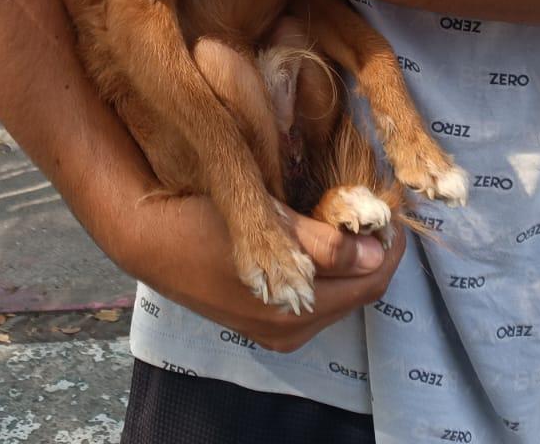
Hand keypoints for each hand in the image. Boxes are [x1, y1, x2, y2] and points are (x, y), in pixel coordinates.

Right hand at [115, 192, 405, 352]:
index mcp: (294, 310)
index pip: (370, 281)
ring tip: (347, 223)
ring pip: (339, 297)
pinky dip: (328, 274)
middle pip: (358, 293)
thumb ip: (324, 242)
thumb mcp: (266, 222)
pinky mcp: (263, 321)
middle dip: (373, 254)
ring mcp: (276, 330)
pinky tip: (319, 242)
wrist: (147, 238)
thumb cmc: (203, 221)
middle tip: (373, 212)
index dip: (389, 245)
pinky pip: (315, 300)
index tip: (391, 209)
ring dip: (352, 263)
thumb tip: (375, 250)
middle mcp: (290, 329)